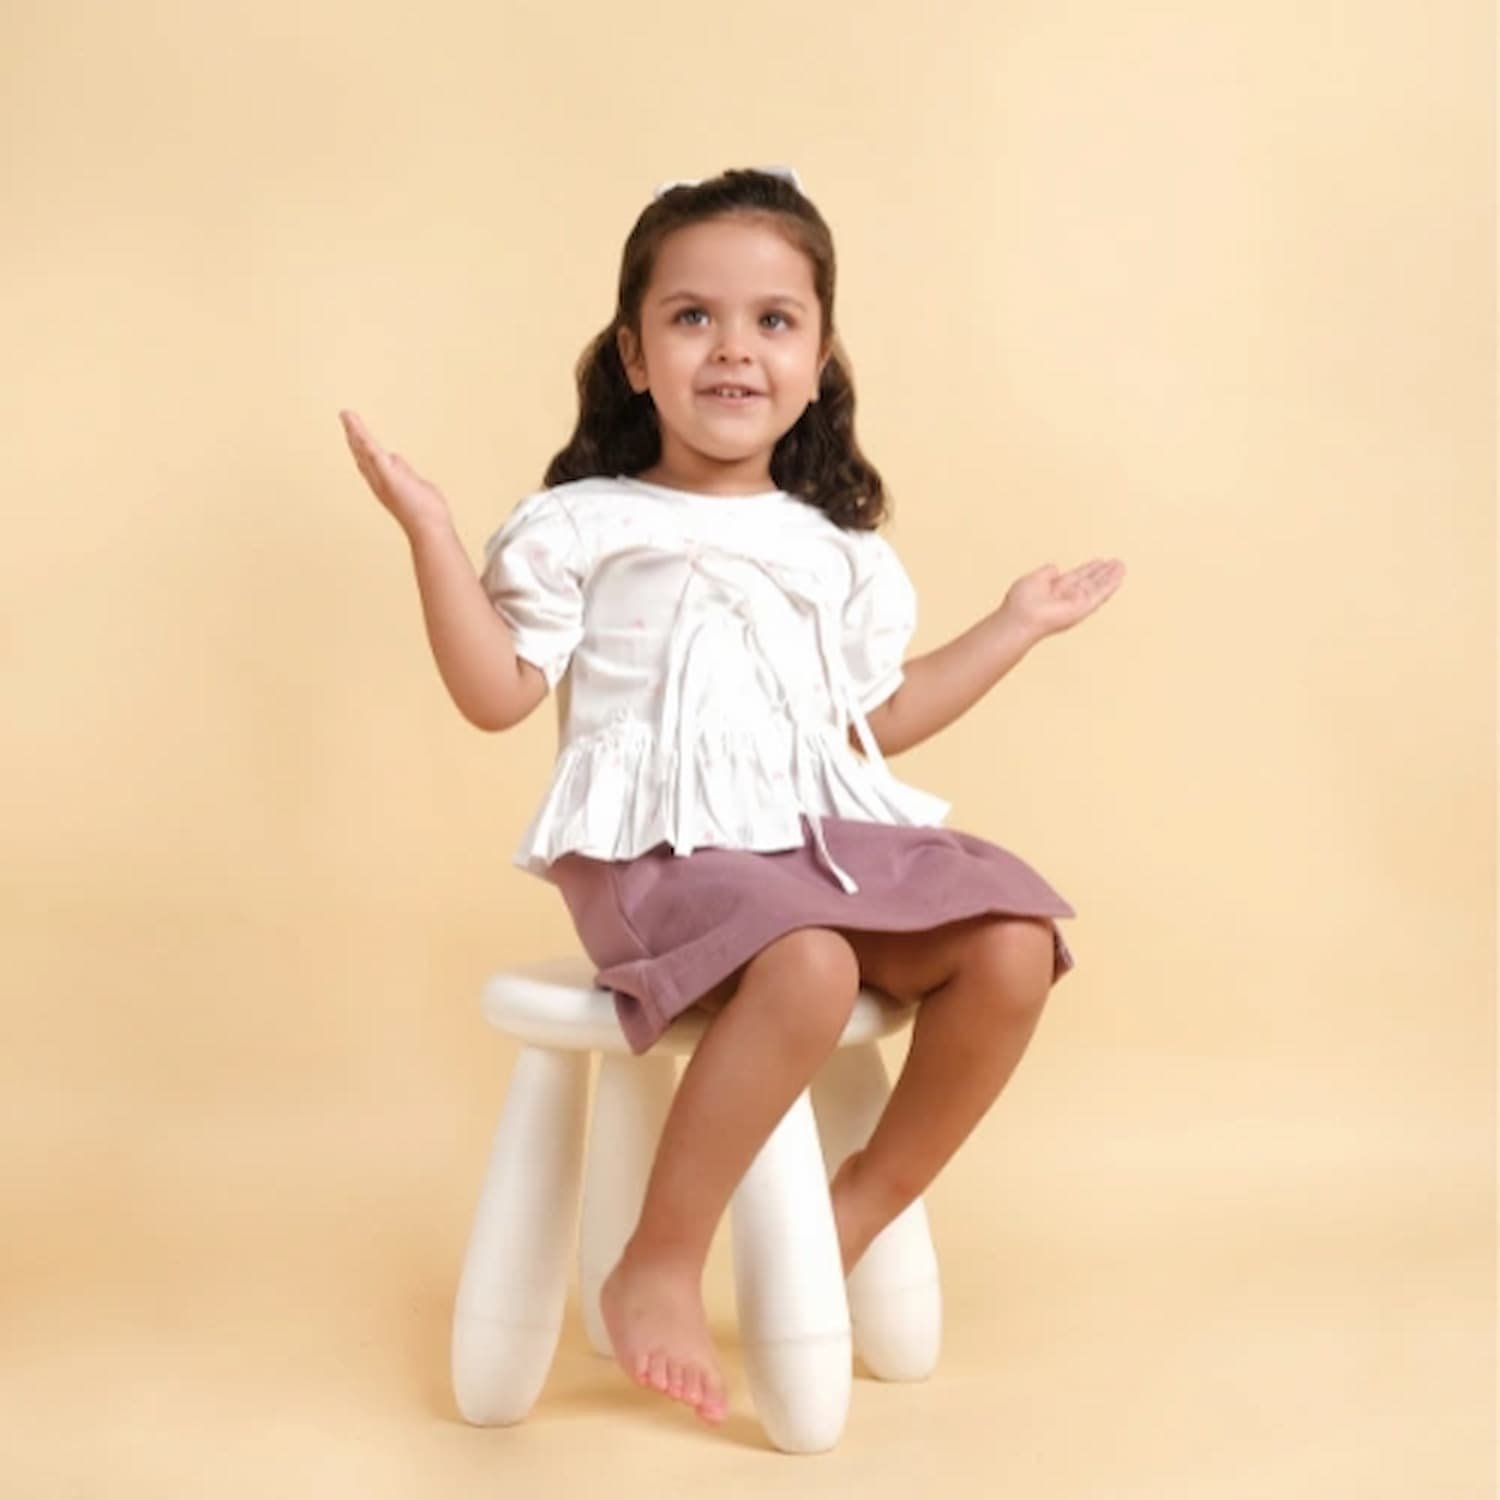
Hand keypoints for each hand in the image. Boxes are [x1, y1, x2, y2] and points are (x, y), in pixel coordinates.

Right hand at [339, 409, 452, 535]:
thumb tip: (396, 458)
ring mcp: (383, 478)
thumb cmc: (425, 513)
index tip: (354, 432)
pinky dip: (363, 438)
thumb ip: (404, 472)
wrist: (429, 528)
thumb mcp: (414, 486)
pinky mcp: (389, 476)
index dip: (361, 447)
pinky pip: (373, 453)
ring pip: (365, 449)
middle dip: (353, 434)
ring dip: (355, 430)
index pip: (370, 462)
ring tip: (346, 414)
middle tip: (345, 417)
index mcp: (386, 484)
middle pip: (362, 453)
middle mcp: (379, 482)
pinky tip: (356, 426)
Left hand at [999, 558, 1126, 640]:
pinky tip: (1120, 576)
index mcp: (1055, 590)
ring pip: (1097, 587)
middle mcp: (1067, 597)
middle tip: (1116, 562)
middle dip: (1103, 572)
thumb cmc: (1021, 603)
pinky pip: (1100, 594)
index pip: (1076, 577)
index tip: (1099, 561)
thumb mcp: (1033, 579)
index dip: (1088, 569)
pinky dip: (1111, 584)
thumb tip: (1055, 567)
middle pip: (1090, 582)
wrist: (1021, 619)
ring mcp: (1076, 603)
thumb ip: (1046, 572)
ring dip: (1110, 576)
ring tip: (1122, 565)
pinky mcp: (1083, 608)